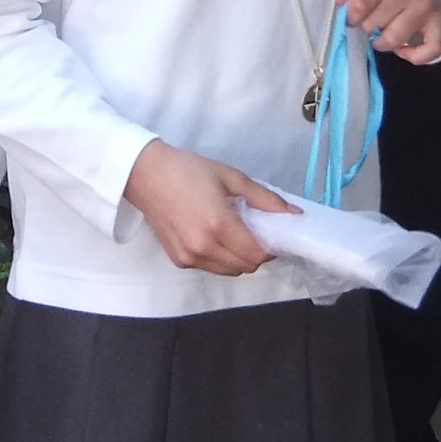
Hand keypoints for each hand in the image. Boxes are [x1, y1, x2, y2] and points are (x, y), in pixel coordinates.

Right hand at [122, 140, 292, 276]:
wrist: (146, 175)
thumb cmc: (189, 170)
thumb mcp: (231, 177)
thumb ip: (265, 198)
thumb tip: (294, 214)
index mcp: (219, 225)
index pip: (257, 255)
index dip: (271, 248)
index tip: (273, 234)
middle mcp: (204, 247)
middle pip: (245, 267)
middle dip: (257, 254)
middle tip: (256, 232)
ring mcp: (189, 257)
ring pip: (229, 271)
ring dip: (239, 258)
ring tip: (235, 233)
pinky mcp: (179, 261)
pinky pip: (211, 268)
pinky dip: (221, 258)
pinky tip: (216, 237)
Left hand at [344, 0, 440, 63]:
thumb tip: (340, 0)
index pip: (361, 2)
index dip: (352, 16)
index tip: (353, 18)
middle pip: (375, 23)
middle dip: (368, 28)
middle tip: (371, 23)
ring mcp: (428, 6)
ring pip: (395, 39)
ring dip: (384, 43)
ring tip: (383, 34)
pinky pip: (428, 52)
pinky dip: (413, 56)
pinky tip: (404, 48)